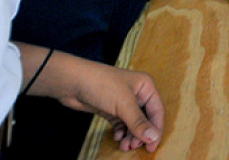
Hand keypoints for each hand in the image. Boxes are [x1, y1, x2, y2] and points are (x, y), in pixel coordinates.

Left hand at [29, 50, 163, 152]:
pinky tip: (117, 137)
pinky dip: (121, 131)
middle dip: (140, 134)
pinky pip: (121, 123)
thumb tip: (154, 138)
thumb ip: (139, 123)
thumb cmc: (102, 85)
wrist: (72, 82)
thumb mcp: (123, 104)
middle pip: (145, 118)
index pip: (157, 111)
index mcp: (145, 87)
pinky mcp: (111, 108)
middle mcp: (137, 93)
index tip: (152, 147)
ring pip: (132, 123)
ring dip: (130, 135)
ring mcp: (123, 101)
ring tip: (124, 146)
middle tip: (134, 147)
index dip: (156, 129)